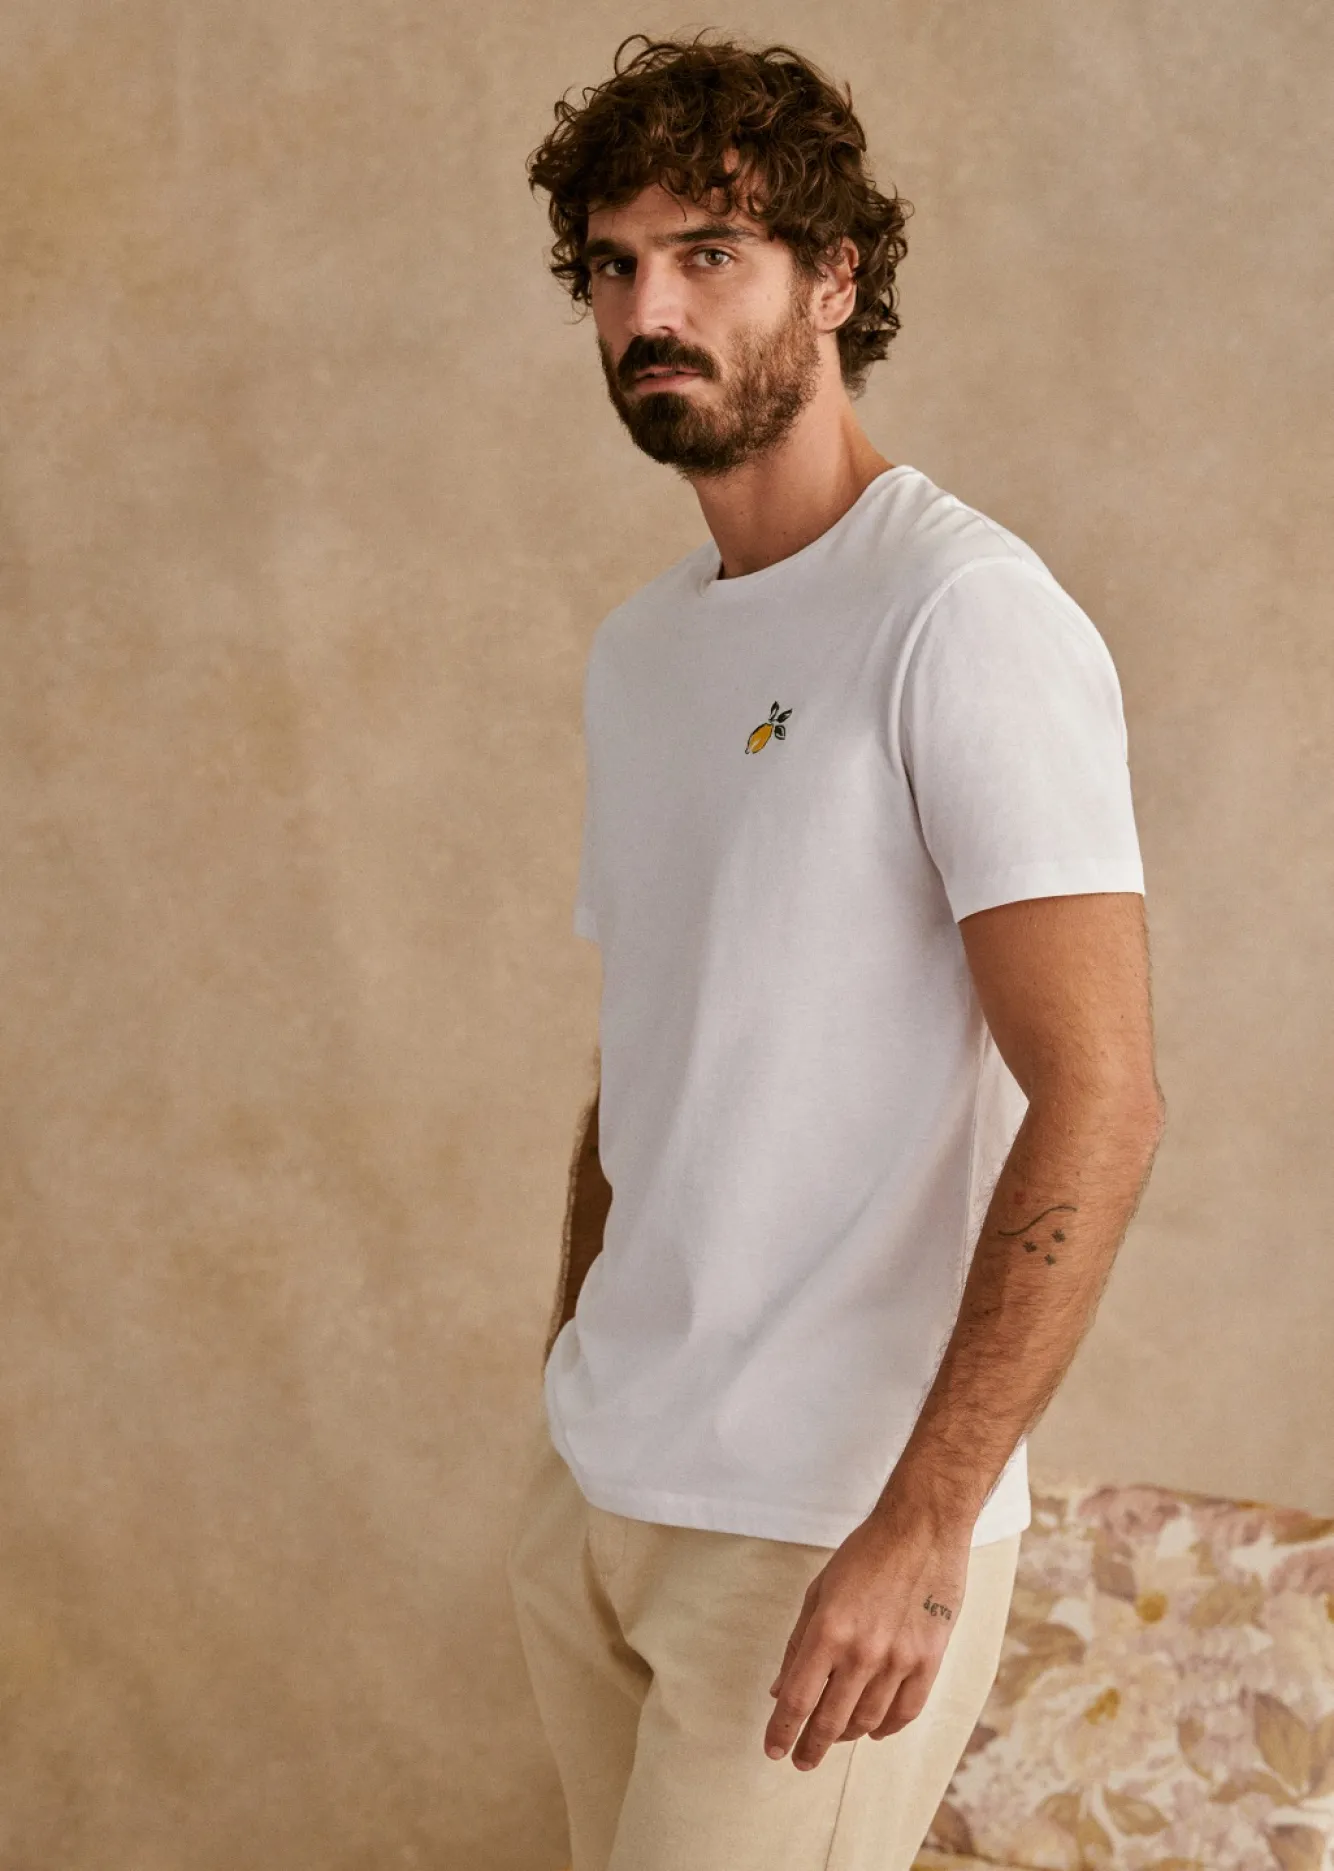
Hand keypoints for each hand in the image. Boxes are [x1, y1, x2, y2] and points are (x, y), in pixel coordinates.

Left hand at [763, 1504, 970, 1770]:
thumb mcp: (819, 1591)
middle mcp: (862, 1652)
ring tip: (834, 1738)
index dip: (782, 1730)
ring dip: (846, 1737)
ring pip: (867, 1721)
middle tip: (802, 1759)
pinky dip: (886, 1728)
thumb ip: (799, 1643)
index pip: (797, 1699)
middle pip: (831, 1720)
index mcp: (828, 1631)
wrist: (921, 1530)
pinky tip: (874, 1730)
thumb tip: (780, 1689)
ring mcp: (899, 1660)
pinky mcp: (928, 1661)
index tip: (774, 1750)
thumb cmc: (865, 1554)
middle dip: (811, 1745)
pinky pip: (905, 1712)